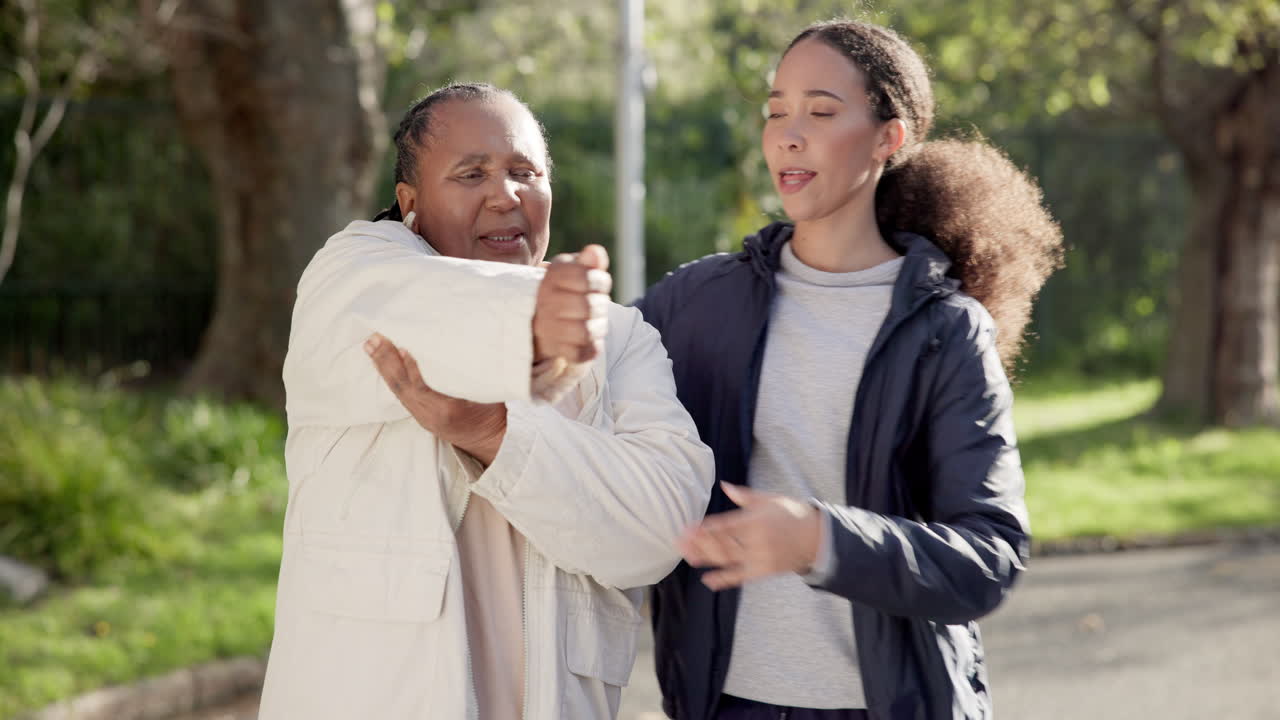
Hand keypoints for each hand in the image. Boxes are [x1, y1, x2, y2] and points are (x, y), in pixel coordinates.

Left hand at [364, 333, 506, 465]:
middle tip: (375, 339)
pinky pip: (400, 394)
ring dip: (382, 366)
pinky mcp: (418, 415)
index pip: (424, 388)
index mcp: (450, 410)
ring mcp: (423, 416)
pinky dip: (389, 375)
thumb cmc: (492, 412)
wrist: (488, 439)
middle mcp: (431, 415)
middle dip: (387, 361)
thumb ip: (474, 374)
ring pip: (398, 390)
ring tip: (371, 346)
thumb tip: (467, 344)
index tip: (404, 348)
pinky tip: (380, 361)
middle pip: (404, 387)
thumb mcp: (488, 393)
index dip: (412, 369)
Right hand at [533, 244, 611, 363]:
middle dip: (601, 306)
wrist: (536, 317)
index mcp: (552, 276)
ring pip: (587, 332)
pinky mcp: (552, 349)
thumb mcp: (574, 270)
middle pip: (591, 307)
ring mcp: (546, 327)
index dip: (600, 282)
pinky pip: (582, 353)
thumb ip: (588, 261)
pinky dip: (590, 348)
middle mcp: (545, 301)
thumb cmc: (565, 290)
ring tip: (593, 322)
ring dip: (598, 327)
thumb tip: (595, 253)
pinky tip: (587, 340)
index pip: (588, 278)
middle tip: (596, 305)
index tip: (595, 285)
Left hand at [678, 482, 822, 591]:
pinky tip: (707, 580)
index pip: (726, 525)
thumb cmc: (791, 514)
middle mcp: (757, 540)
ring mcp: (760, 558)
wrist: (817, 539)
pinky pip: (741, 576)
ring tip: (687, 557)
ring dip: (706, 559)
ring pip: (728, 560)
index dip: (705, 528)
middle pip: (723, 544)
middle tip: (679, 543)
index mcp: (757, 520)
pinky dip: (724, 579)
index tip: (687, 529)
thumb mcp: (769, 500)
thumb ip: (744, 496)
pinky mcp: (764, 571)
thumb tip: (724, 485)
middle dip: (700, 544)